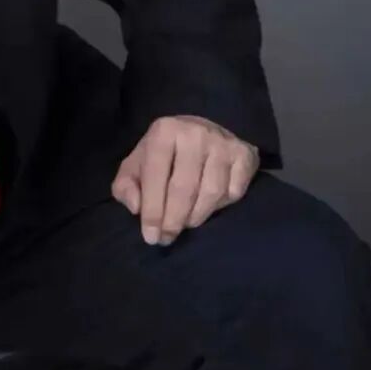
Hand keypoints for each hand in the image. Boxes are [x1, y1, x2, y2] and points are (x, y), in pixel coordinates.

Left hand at [111, 114, 259, 245]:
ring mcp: (222, 142)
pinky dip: (221, 207)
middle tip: (167, 239)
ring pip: (211, 193)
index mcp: (164, 130)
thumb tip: (135, 207)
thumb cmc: (165, 154)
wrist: (201, 131)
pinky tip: (208, 207)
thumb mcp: (137, 164)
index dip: (152, 210)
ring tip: (186, 224)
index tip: (150, 236)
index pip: (156, 175)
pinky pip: (234, 192)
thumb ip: (126, 185)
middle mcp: (195, 132)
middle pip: (184, 188)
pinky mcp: (244, 154)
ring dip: (196, 217)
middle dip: (173, 220)